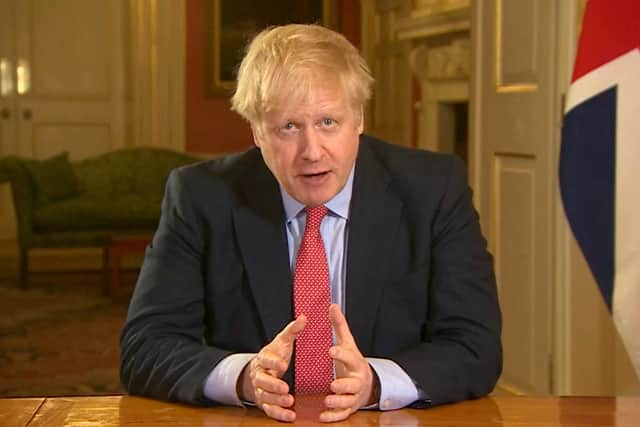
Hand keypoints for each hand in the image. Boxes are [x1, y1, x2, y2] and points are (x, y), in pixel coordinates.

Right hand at [238, 316, 306, 421]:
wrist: (260, 371)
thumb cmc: (275, 355)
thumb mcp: (283, 342)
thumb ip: (293, 331)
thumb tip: (304, 317)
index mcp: (263, 359)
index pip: (265, 360)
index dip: (273, 362)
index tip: (283, 364)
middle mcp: (260, 376)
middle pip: (262, 381)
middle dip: (273, 385)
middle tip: (285, 388)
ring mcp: (261, 390)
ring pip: (266, 397)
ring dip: (277, 401)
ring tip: (289, 401)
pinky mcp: (265, 402)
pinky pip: (270, 410)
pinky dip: (279, 414)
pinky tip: (290, 416)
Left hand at [320, 304, 379, 422]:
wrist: (367, 383)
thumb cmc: (353, 362)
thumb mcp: (348, 343)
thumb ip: (339, 326)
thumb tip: (332, 306)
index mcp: (355, 362)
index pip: (349, 357)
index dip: (341, 354)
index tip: (331, 350)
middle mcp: (356, 380)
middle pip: (352, 384)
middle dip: (343, 385)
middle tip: (333, 384)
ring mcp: (354, 395)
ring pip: (348, 401)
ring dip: (338, 402)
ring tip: (327, 400)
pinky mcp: (349, 407)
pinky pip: (343, 414)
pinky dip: (333, 416)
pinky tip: (323, 416)